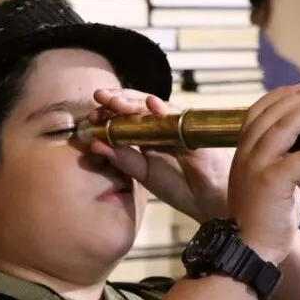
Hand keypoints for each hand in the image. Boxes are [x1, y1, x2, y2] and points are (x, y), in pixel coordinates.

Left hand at [86, 88, 231, 221]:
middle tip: (99, 97)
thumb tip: (95, 145)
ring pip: (153, 106)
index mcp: (148, 136)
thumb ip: (122, 159)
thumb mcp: (144, 174)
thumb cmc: (180, 187)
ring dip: (133, 101)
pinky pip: (177, 116)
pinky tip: (149, 105)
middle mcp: (162, 126)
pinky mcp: (193, 130)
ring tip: (114, 101)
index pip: (125, 117)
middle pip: (137, 105)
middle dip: (117, 100)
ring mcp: (177, 125)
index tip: (90, 117)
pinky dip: (163, 109)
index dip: (108, 113)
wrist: (210, 202)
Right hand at [229, 84, 299, 261]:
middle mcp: (246, 155)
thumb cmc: (263, 221)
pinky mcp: (272, 181)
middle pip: (274, 114)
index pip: (256, 113)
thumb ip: (299, 168)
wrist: (248, 249)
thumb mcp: (280, 188)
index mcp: (243, 154)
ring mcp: (257, 166)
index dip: (279, 97)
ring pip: (285, 127)